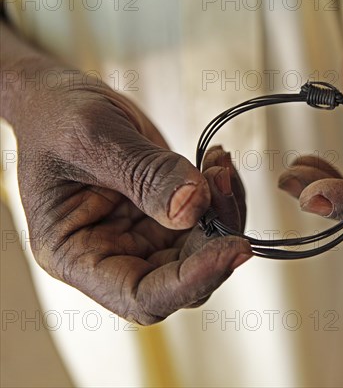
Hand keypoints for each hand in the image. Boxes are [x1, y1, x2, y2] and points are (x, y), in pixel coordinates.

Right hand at [11, 71, 250, 323]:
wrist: (62, 99)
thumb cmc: (57, 119)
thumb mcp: (92, 138)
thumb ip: (144, 174)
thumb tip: (193, 208)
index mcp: (76, 255)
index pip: (140, 296)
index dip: (191, 281)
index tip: (233, 249)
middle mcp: (113, 255)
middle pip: (181, 275)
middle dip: (215, 236)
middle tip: (224, 182)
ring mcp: (142, 237)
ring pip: (201, 250)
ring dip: (223, 211)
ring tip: (220, 166)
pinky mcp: (164, 215)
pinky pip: (205, 220)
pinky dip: (220, 196)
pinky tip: (217, 163)